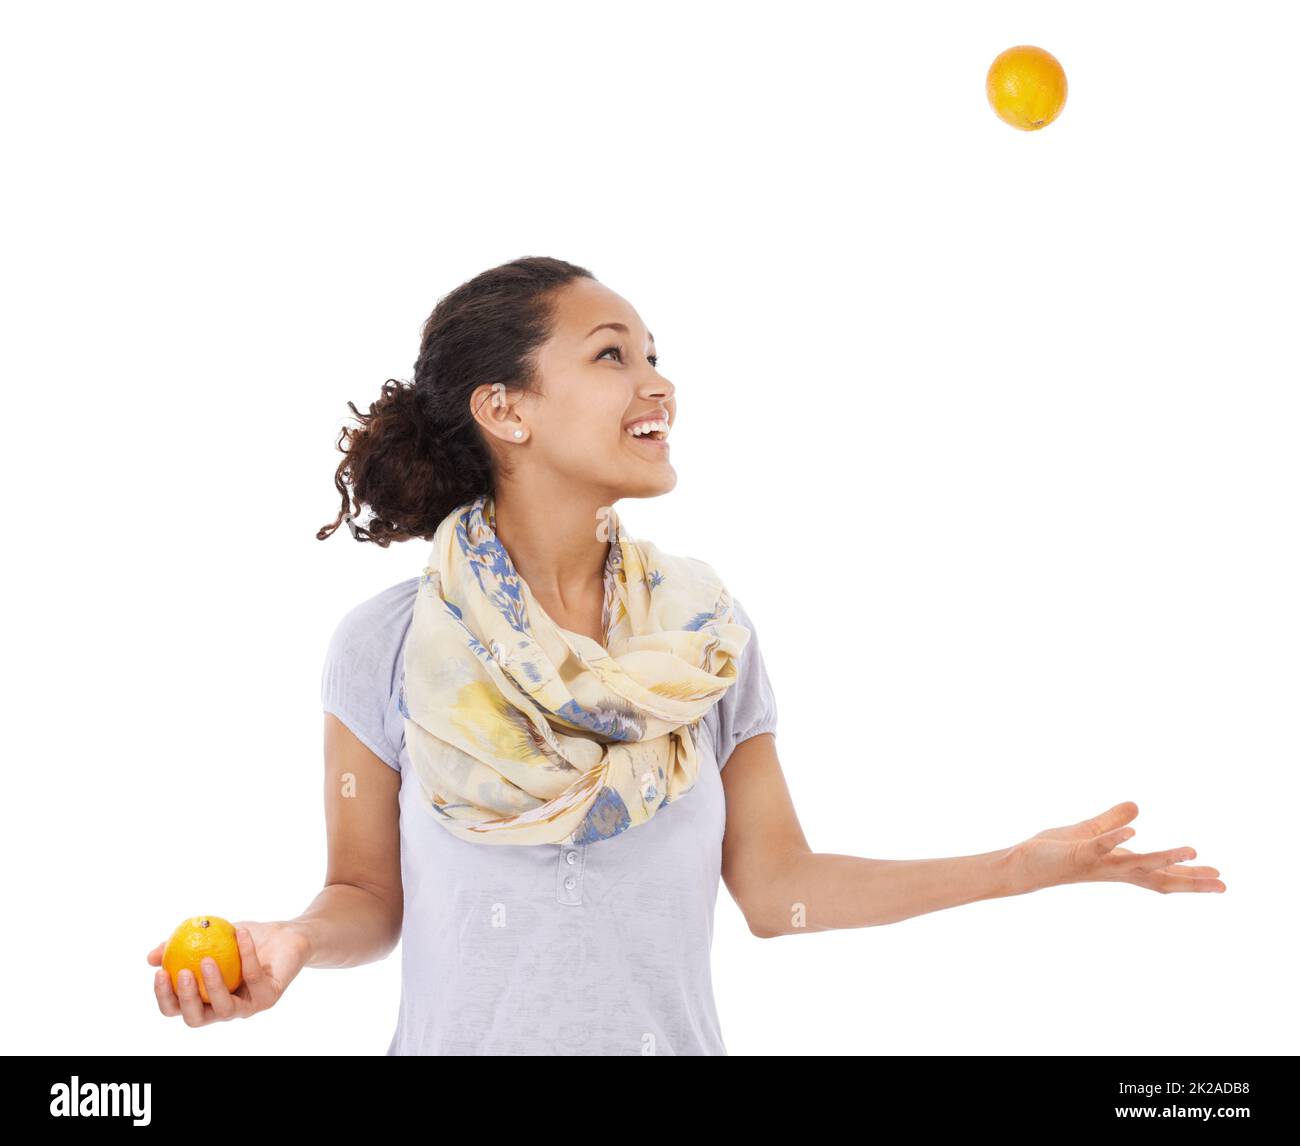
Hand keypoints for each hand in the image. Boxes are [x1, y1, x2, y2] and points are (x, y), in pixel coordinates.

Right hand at [147, 919, 310, 1026]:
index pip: (177, 1009)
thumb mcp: (210, 937)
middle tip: (182, 973)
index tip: (159, 972)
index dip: (165, 997)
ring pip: (225, 1009)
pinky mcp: (269, 997)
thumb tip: (151, 958)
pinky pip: (253, 977)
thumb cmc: (245, 939)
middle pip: (196, 1019)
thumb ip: (180, 946)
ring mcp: (247, 1006)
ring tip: (207, 960)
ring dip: (213, 986)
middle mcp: (224, 1008)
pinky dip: (246, 953)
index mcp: (205, 999)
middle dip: (185, 1001)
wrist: (286, 936)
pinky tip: (241, 932)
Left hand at [1008, 801, 1225, 895]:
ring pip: (1135, 864)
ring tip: (1191, 850)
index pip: (1160, 875)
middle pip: (1157, 878)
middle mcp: (1112, 870)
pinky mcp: (1077, 854)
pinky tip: (1133, 830)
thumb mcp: (1089, 834)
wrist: (1020, 866)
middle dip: (1190, 881)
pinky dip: (1115, 838)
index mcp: (1119, 867)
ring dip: (1163, 857)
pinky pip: (1099, 847)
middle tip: (1223, 885)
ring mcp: (1096, 864)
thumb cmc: (1053, 853)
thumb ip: (1112, 822)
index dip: (1189, 878)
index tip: (1220, 880)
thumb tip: (1137, 807)